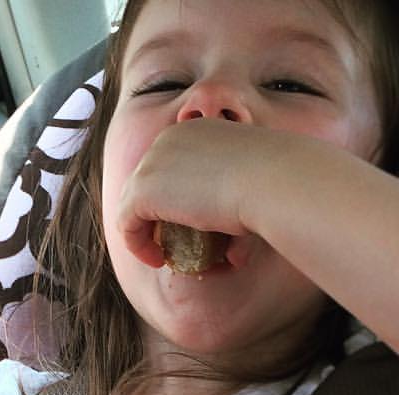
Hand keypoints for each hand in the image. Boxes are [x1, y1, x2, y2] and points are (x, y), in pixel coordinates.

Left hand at [115, 119, 278, 269]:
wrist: (270, 180)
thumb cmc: (272, 188)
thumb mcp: (250, 190)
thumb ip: (233, 212)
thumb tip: (234, 256)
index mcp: (194, 130)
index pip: (167, 165)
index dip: (169, 199)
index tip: (186, 227)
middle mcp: (168, 139)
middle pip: (147, 182)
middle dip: (153, 214)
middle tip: (171, 243)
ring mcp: (152, 162)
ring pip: (133, 203)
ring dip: (144, 232)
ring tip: (163, 255)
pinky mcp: (143, 190)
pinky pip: (126, 223)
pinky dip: (137, 244)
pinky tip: (157, 260)